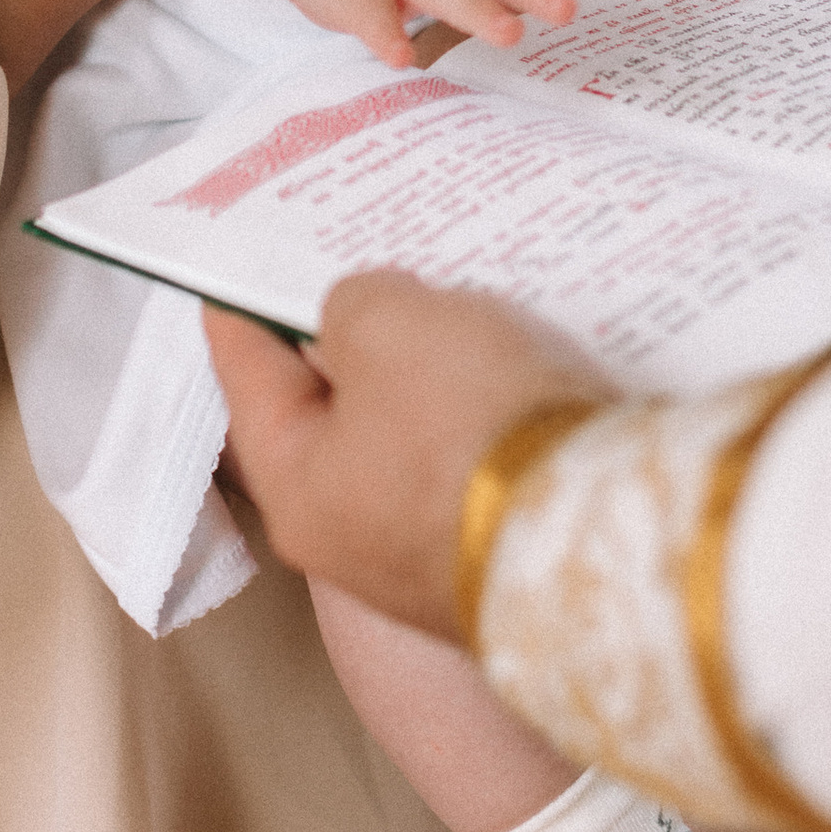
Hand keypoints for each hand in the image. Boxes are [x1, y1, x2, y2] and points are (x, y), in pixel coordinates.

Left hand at [208, 273, 594, 635]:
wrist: (601, 542)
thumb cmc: (467, 429)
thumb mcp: (388, 325)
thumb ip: (354, 305)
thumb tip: (366, 323)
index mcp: (296, 489)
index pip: (248, 378)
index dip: (239, 313)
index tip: (230, 272)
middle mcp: (350, 540)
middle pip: (332, 413)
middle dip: (346, 343)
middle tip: (354, 275)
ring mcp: (428, 559)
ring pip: (408, 438)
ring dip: (424, 377)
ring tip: (447, 309)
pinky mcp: (500, 556)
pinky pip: (472, 463)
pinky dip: (478, 414)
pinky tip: (507, 370)